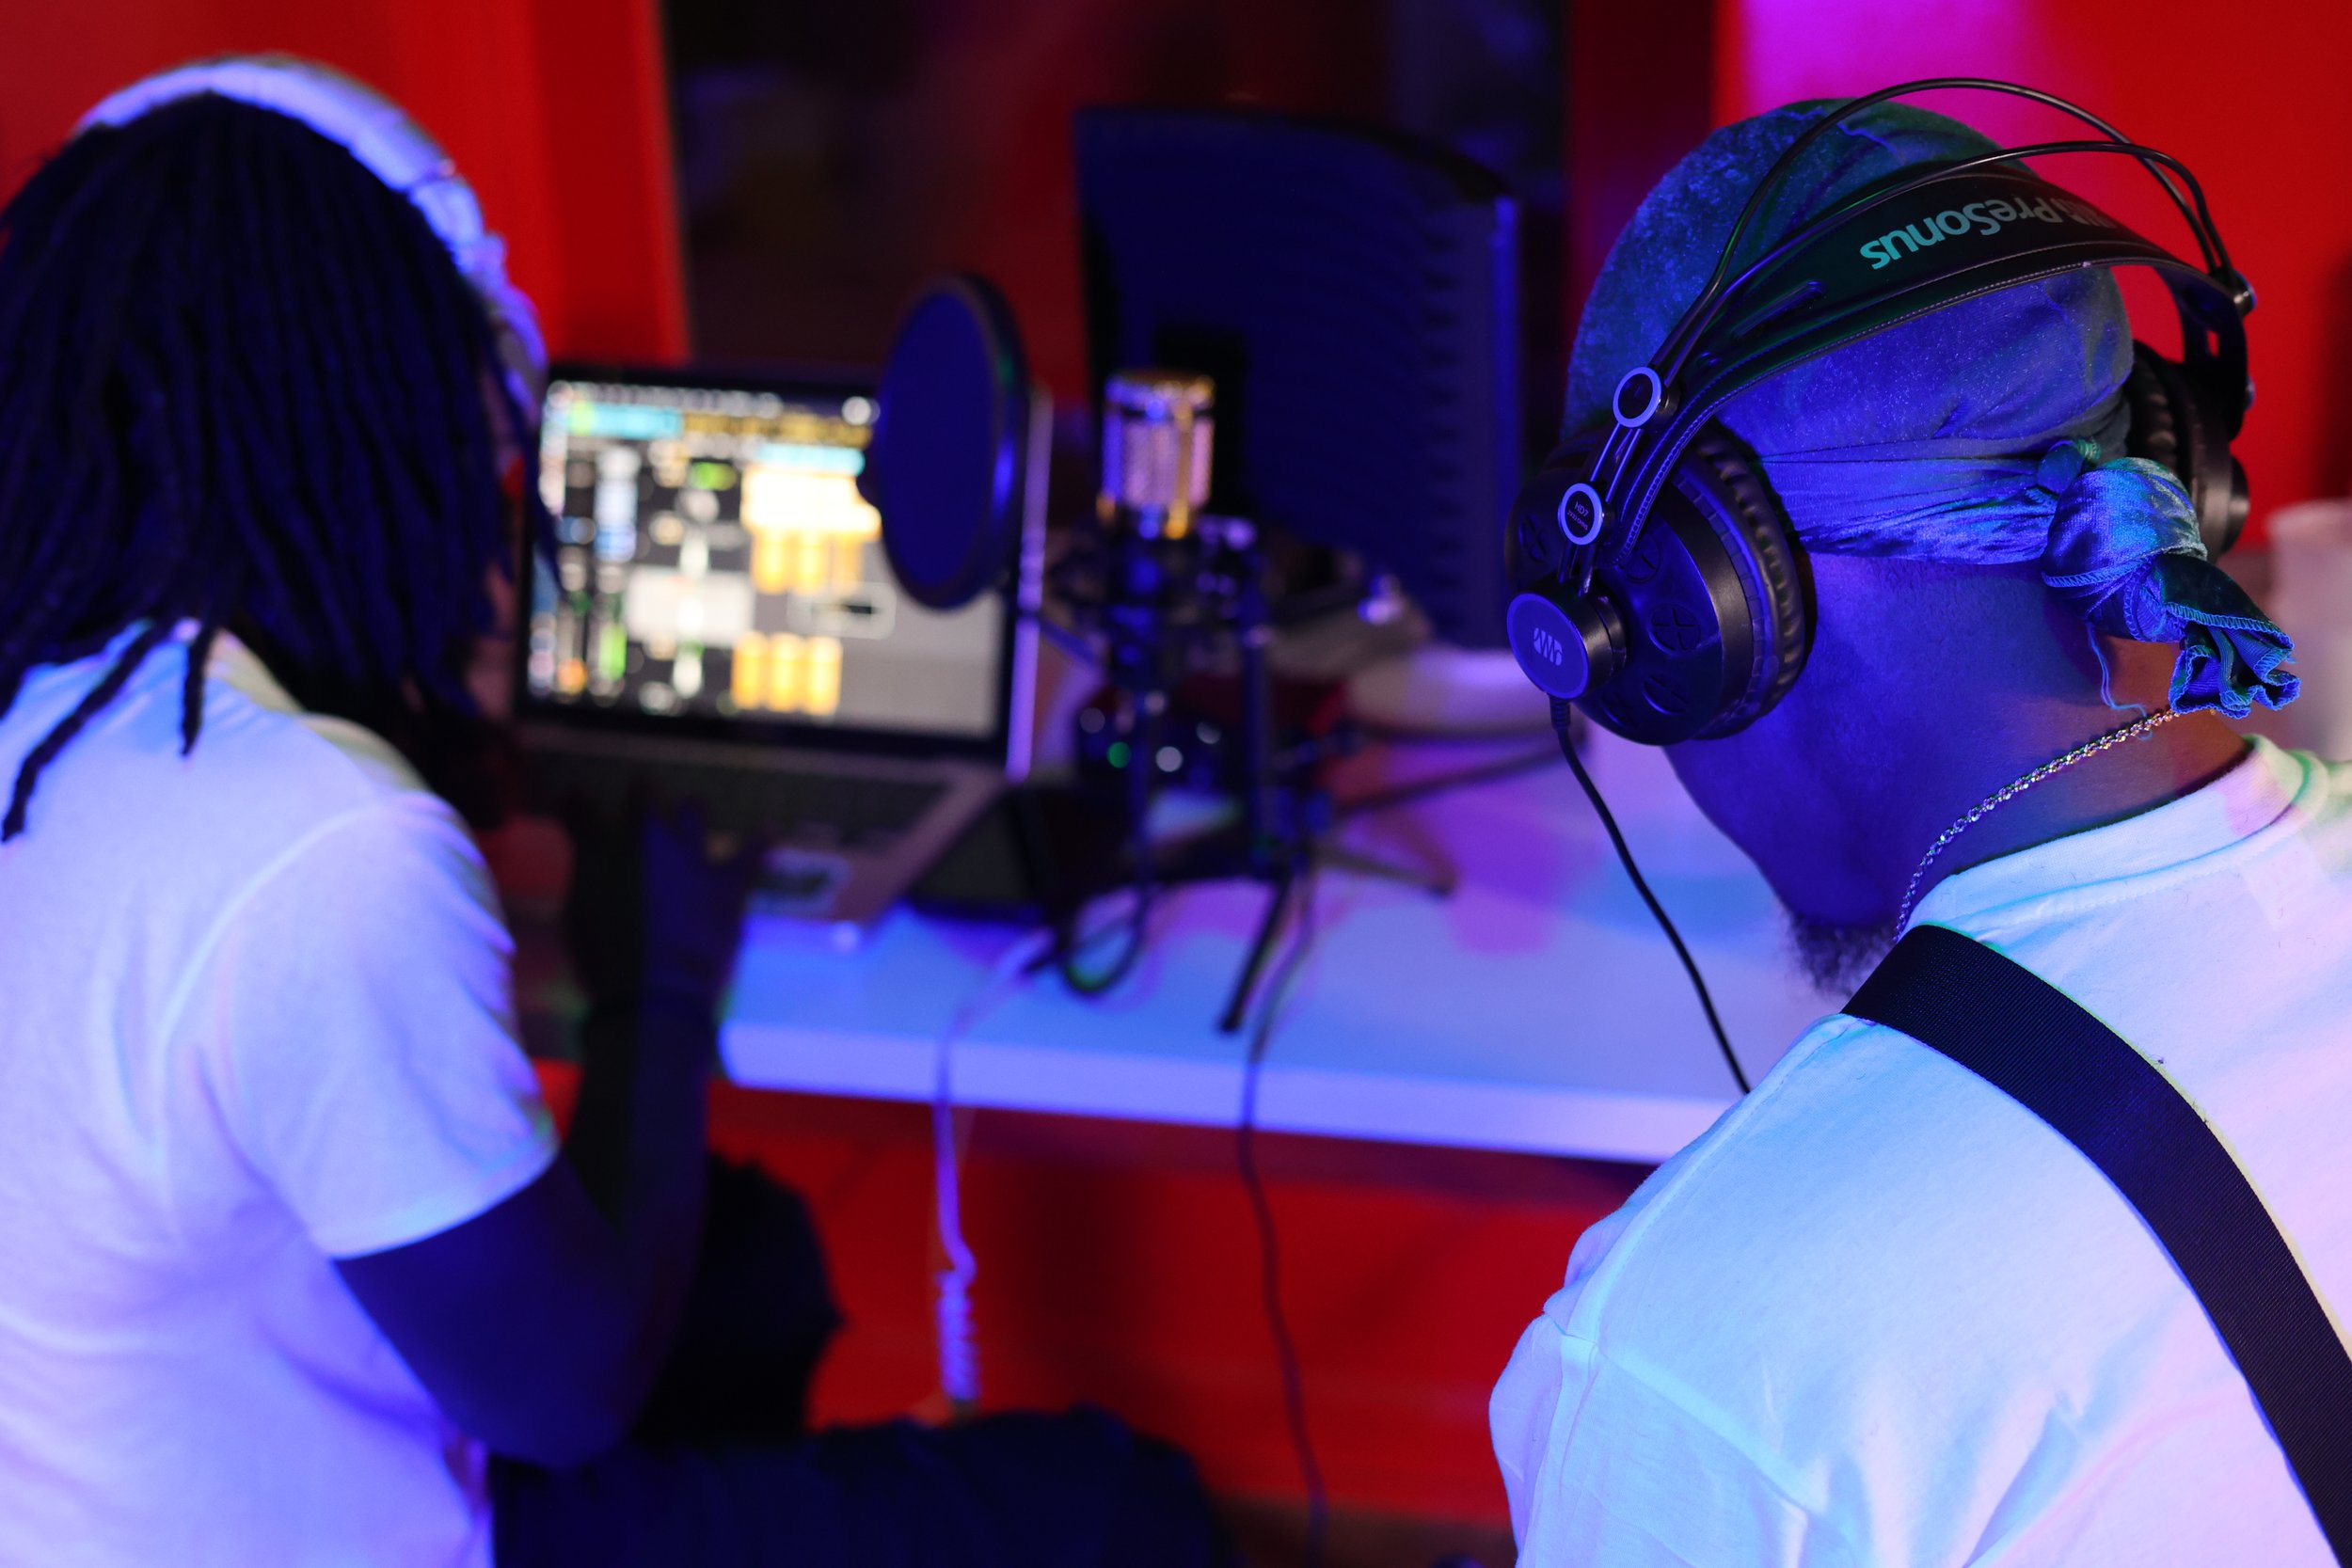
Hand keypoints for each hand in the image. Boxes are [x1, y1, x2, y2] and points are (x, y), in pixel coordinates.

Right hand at [561, 794, 763, 1016]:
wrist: (653, 993)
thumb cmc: (604, 965)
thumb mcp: (576, 920)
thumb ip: (587, 883)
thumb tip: (594, 873)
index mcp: (597, 849)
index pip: (580, 805)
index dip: (578, 806)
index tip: (579, 807)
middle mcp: (643, 840)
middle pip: (643, 792)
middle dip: (642, 796)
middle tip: (642, 808)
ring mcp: (689, 856)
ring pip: (694, 809)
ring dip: (692, 814)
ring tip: (692, 816)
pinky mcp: (726, 881)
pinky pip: (751, 851)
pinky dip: (761, 842)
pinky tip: (768, 831)